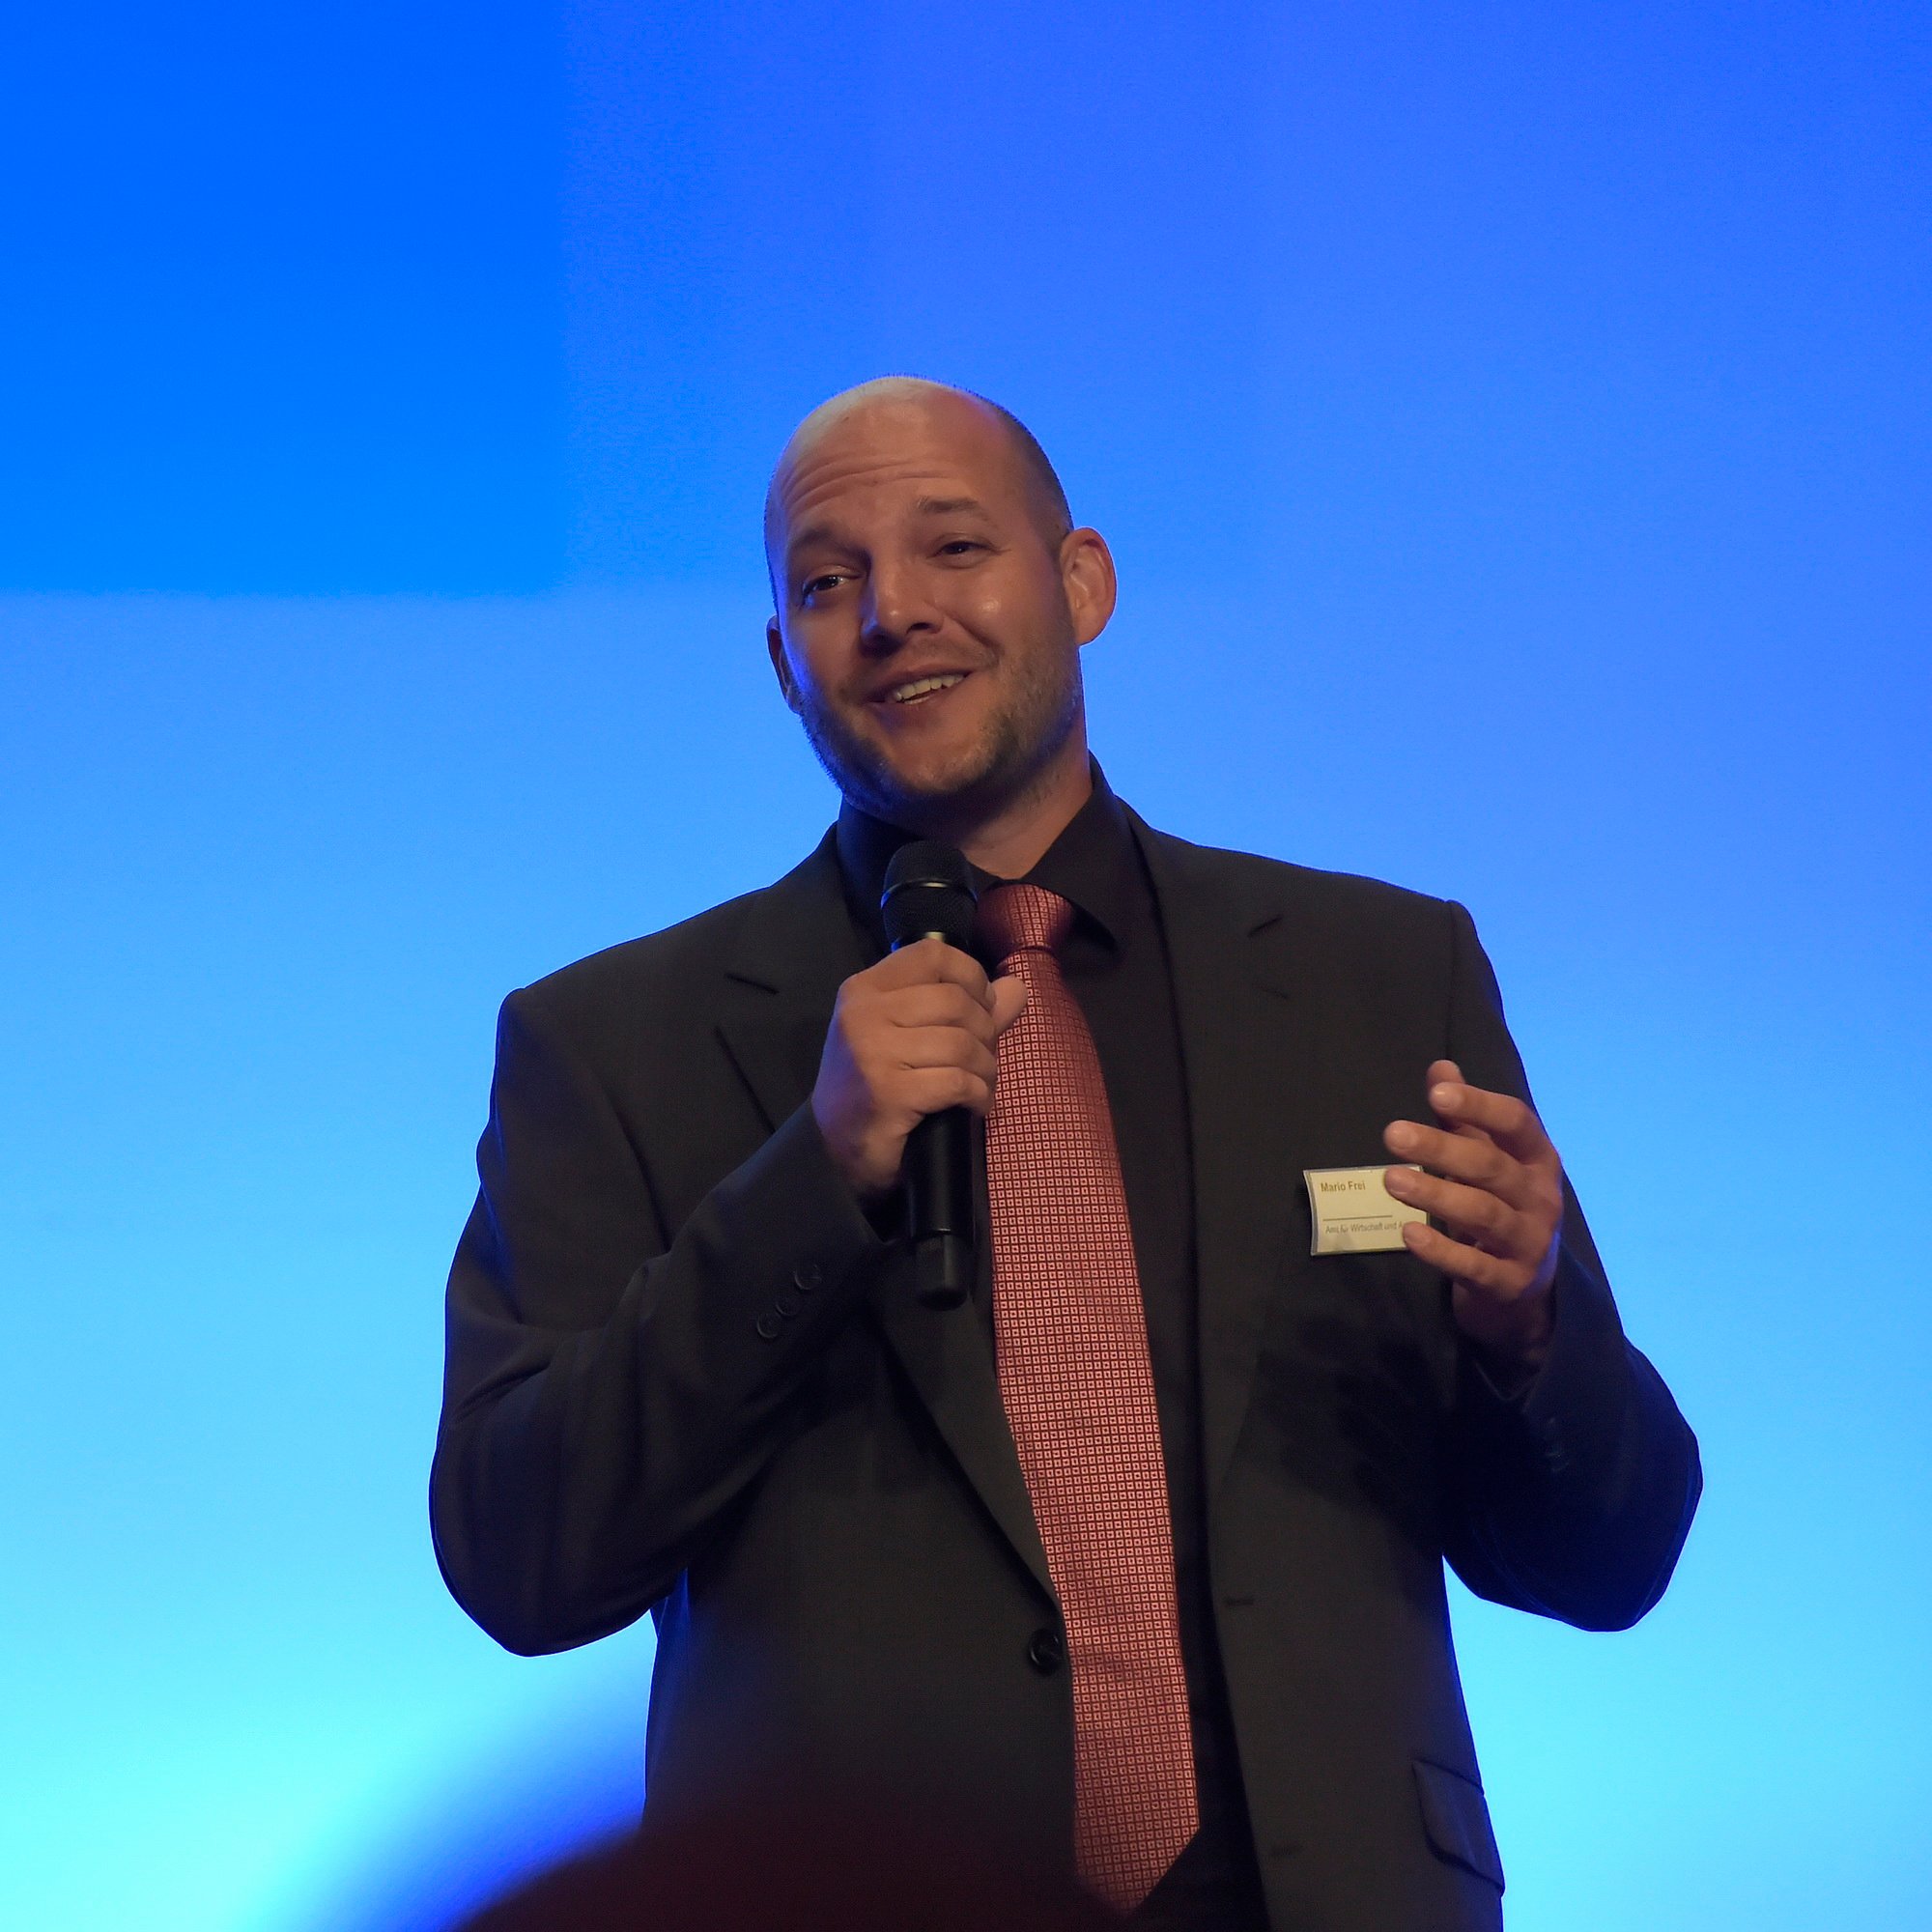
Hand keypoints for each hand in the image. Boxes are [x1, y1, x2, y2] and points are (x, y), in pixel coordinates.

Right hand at [813, 939, 1028, 1199]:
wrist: (836, 1147)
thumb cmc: (875, 1084)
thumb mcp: (910, 1035)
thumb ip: (966, 1008)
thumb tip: (1016, 987)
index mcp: (866, 988)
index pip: (932, 954)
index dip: (971, 976)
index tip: (980, 1006)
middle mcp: (865, 1014)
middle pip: (955, 1001)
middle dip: (985, 1032)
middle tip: (982, 1059)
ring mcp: (874, 1053)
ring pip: (962, 1043)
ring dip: (985, 1069)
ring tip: (980, 1084)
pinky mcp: (890, 1094)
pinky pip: (958, 1081)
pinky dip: (979, 1095)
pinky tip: (974, 1105)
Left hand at [1383, 1059, 1563, 1374]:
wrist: (1523, 1291)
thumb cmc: (1500, 1208)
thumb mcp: (1488, 1161)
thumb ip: (1463, 1118)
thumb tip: (1441, 1068)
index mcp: (1538, 1160)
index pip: (1517, 1124)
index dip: (1480, 1106)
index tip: (1437, 1094)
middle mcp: (1540, 1198)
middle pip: (1492, 1166)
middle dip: (1442, 1148)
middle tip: (1391, 1133)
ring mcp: (1528, 1243)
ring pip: (1483, 1214)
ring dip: (1436, 1194)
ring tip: (1391, 1179)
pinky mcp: (1508, 1283)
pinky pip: (1474, 1266)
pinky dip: (1442, 1251)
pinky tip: (1409, 1235)